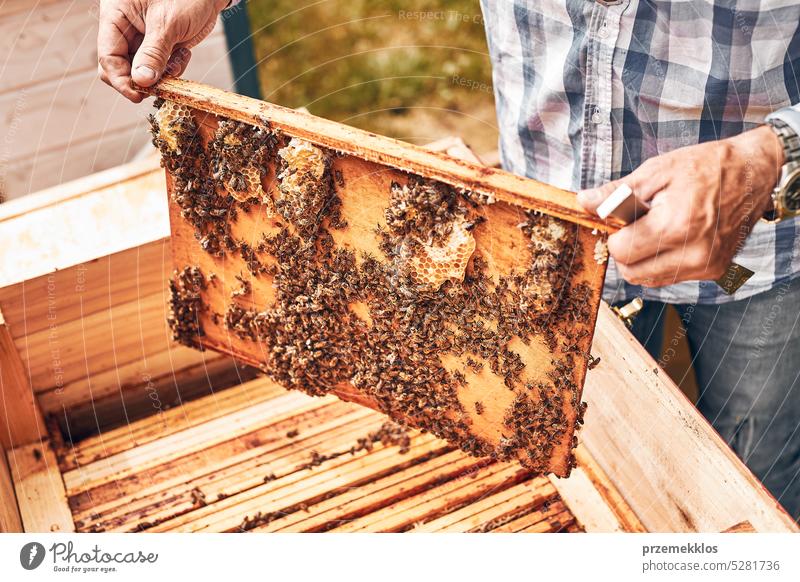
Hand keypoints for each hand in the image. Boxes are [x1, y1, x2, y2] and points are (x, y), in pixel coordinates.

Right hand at [98, 0, 228, 101]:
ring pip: (143, 71)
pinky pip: (160, 68)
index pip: (108, 56)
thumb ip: (154, 53)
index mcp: (116, 16)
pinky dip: (173, 68)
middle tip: (161, 85)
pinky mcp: (160, 46)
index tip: (137, 95)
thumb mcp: (168, 23)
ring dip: (161, 75)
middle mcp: (126, 29)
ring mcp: (143, 39)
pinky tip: (184, 53)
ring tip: (178, 58)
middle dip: (141, 79)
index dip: (120, 79)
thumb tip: (141, 81)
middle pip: (122, 67)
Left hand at [577, 126, 783, 286]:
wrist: (755, 172)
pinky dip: (662, 261)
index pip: (621, 252)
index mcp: (677, 226)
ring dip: (643, 258)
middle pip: (631, 272)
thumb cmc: (706, 166)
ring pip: (649, 279)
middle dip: (626, 249)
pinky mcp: (713, 271)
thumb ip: (616, 192)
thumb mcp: (657, 171)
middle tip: (637, 224)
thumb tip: (584, 202)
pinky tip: (673, 237)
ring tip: (658, 228)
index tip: (620, 219)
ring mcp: (706, 266)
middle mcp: (694, 254)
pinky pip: (669, 276)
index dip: (614, 234)